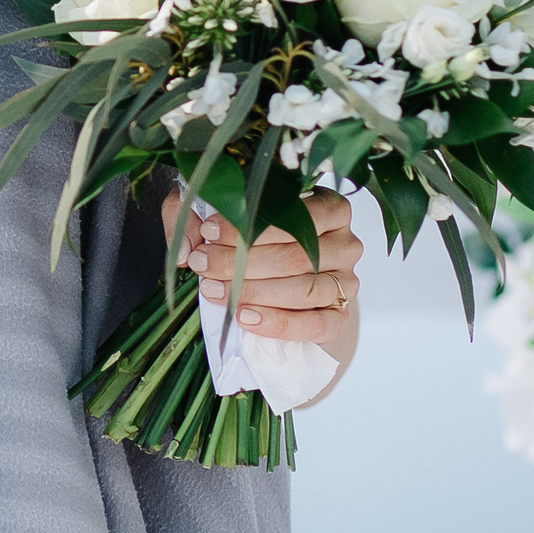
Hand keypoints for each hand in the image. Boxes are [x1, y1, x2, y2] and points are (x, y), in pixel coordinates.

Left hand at [162, 187, 362, 349]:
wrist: (287, 290)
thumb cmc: (258, 243)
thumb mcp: (224, 217)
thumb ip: (197, 217)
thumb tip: (186, 248)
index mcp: (330, 208)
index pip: (295, 213)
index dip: (248, 224)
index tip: (208, 230)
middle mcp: (346, 243)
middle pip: (295, 254)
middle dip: (241, 261)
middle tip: (202, 264)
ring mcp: (347, 283)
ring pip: (303, 289)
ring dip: (253, 291)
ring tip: (213, 289)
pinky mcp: (341, 318)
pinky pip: (314, 324)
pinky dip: (278, 323)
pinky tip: (245, 317)